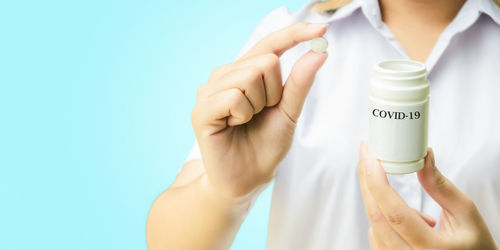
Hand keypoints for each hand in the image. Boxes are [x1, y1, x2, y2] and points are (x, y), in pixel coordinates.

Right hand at [191, 23, 327, 198]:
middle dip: (273, 93)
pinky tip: (234, 126)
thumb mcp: (289, 112)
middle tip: (261, 114)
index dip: (294, 34)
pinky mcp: (201, 110)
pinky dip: (243, 114)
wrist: (247, 178)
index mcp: (245, 72)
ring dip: (258, 105)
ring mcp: (210, 91)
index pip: (270, 44)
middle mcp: (225, 75)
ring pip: (250, 76)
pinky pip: (234, 96)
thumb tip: (318, 52)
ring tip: (246, 121)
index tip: (322, 27)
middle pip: (265, 60)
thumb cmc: (265, 145)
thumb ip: (299, 83)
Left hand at [358, 142, 497, 249]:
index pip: (396, 214)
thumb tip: (424, 157)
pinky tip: (410, 224)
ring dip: (384, 206)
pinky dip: (386, 221)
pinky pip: (376, 237)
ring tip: (422, 216)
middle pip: (377, 217)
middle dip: (368, 182)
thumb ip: (441, 187)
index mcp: (434, 248)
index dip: (378, 184)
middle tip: (367, 158)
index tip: (370, 160)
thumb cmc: (475, 246)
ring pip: (374, 226)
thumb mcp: (466, 215)